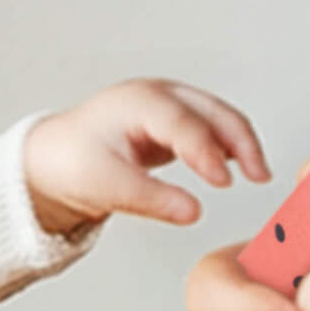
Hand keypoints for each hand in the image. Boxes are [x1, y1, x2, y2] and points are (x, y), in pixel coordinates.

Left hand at [23, 79, 267, 235]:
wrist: (52, 159)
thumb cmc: (71, 163)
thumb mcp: (108, 186)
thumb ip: (153, 200)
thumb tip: (194, 212)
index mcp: (137, 103)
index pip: (183, 123)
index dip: (207, 152)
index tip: (223, 182)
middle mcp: (156, 97)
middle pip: (211, 110)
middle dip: (239, 140)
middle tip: (258, 175)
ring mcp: (165, 106)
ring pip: (215, 116)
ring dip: (238, 142)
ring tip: (257, 175)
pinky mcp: (169, 123)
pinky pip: (207, 128)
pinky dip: (225, 145)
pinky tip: (237, 167)